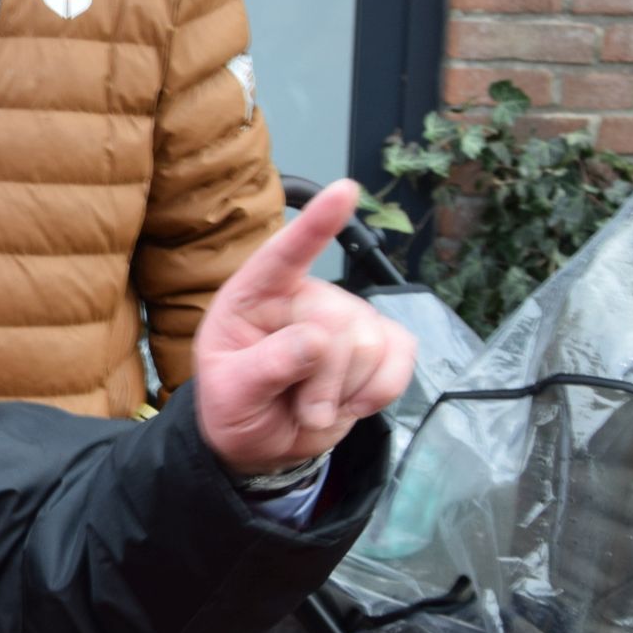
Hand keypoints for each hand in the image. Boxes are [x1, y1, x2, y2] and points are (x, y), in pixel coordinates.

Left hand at [194, 179, 419, 476]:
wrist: (265, 441)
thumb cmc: (236, 405)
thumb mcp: (231, 394)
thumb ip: (266, 367)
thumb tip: (317, 340)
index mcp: (256, 296)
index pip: (284, 254)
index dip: (316, 223)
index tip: (345, 192)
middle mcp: (304, 296)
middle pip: (338, 325)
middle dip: (322, 382)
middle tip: (299, 408)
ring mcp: (347, 315)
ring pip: (370, 343)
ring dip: (344, 392)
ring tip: (314, 405)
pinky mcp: (381, 340)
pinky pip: (401, 355)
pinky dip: (380, 390)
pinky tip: (351, 400)